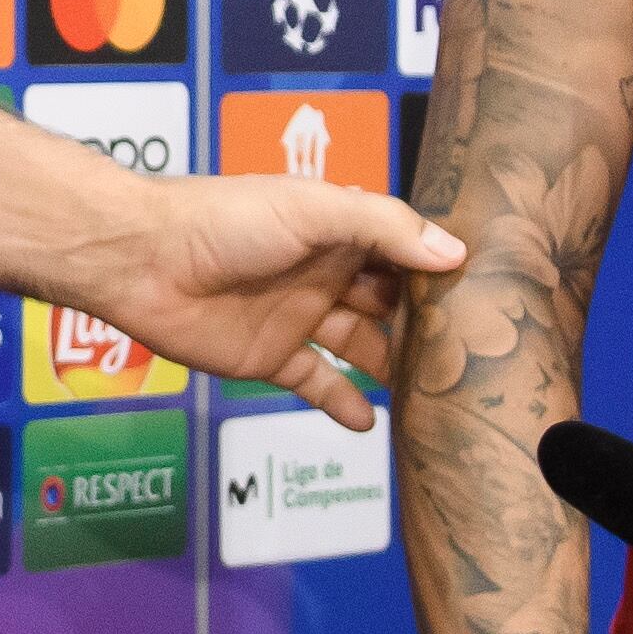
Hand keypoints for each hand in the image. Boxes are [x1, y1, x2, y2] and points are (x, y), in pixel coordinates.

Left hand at [74, 176, 463, 430]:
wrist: (143, 260)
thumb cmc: (222, 219)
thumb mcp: (314, 210)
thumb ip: (384, 228)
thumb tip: (454, 253)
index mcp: (339, 229)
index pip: (403, 250)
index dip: (439, 269)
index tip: (490, 295)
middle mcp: (324, 271)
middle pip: (389, 301)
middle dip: (428, 323)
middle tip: (476, 353)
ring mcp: (298, 316)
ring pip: (361, 344)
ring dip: (395, 365)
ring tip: (440, 393)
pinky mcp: (270, 357)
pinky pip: (317, 383)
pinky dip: (344, 401)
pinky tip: (374, 422)